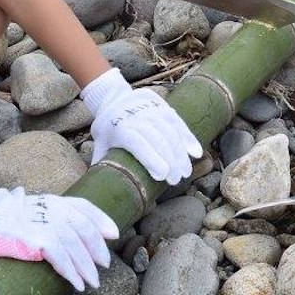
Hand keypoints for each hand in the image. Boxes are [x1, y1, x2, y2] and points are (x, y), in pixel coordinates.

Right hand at [0, 171, 116, 291]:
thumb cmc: (16, 215)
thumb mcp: (42, 208)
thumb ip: (63, 214)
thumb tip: (84, 227)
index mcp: (58, 201)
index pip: (87, 208)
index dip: (103, 220)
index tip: (114, 235)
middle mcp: (57, 209)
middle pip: (85, 230)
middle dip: (97, 250)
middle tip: (104, 266)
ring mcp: (47, 223)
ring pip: (76, 246)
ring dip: (86, 267)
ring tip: (92, 282)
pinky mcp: (37, 239)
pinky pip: (60, 257)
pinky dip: (71, 271)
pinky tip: (76, 282)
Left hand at [81, 68, 202, 184]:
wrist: (112, 98)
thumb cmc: (107, 132)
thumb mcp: (99, 146)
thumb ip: (102, 167)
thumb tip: (100, 196)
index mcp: (118, 126)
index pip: (137, 142)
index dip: (150, 158)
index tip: (162, 176)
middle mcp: (135, 115)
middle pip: (157, 137)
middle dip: (169, 159)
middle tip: (177, 180)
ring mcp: (150, 108)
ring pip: (169, 129)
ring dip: (180, 151)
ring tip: (185, 172)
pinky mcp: (162, 105)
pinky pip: (177, 120)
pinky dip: (188, 136)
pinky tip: (195, 152)